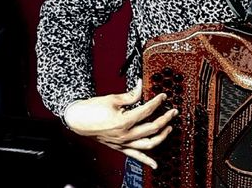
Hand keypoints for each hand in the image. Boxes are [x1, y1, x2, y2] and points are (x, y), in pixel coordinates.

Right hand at [63, 79, 177, 168]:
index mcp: (124, 121)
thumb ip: (131, 95)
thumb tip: (142, 86)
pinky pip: (135, 156)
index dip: (157, 102)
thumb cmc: (93, 109)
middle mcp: (125, 135)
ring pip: (147, 144)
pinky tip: (155, 164)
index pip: (147, 111)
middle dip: (165, 119)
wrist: (78, 120)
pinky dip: (146, 161)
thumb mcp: (113, 98)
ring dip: (161, 137)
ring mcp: (122, 143)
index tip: (163, 96)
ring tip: (169, 128)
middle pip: (152, 128)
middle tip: (174, 111)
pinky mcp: (119, 147)